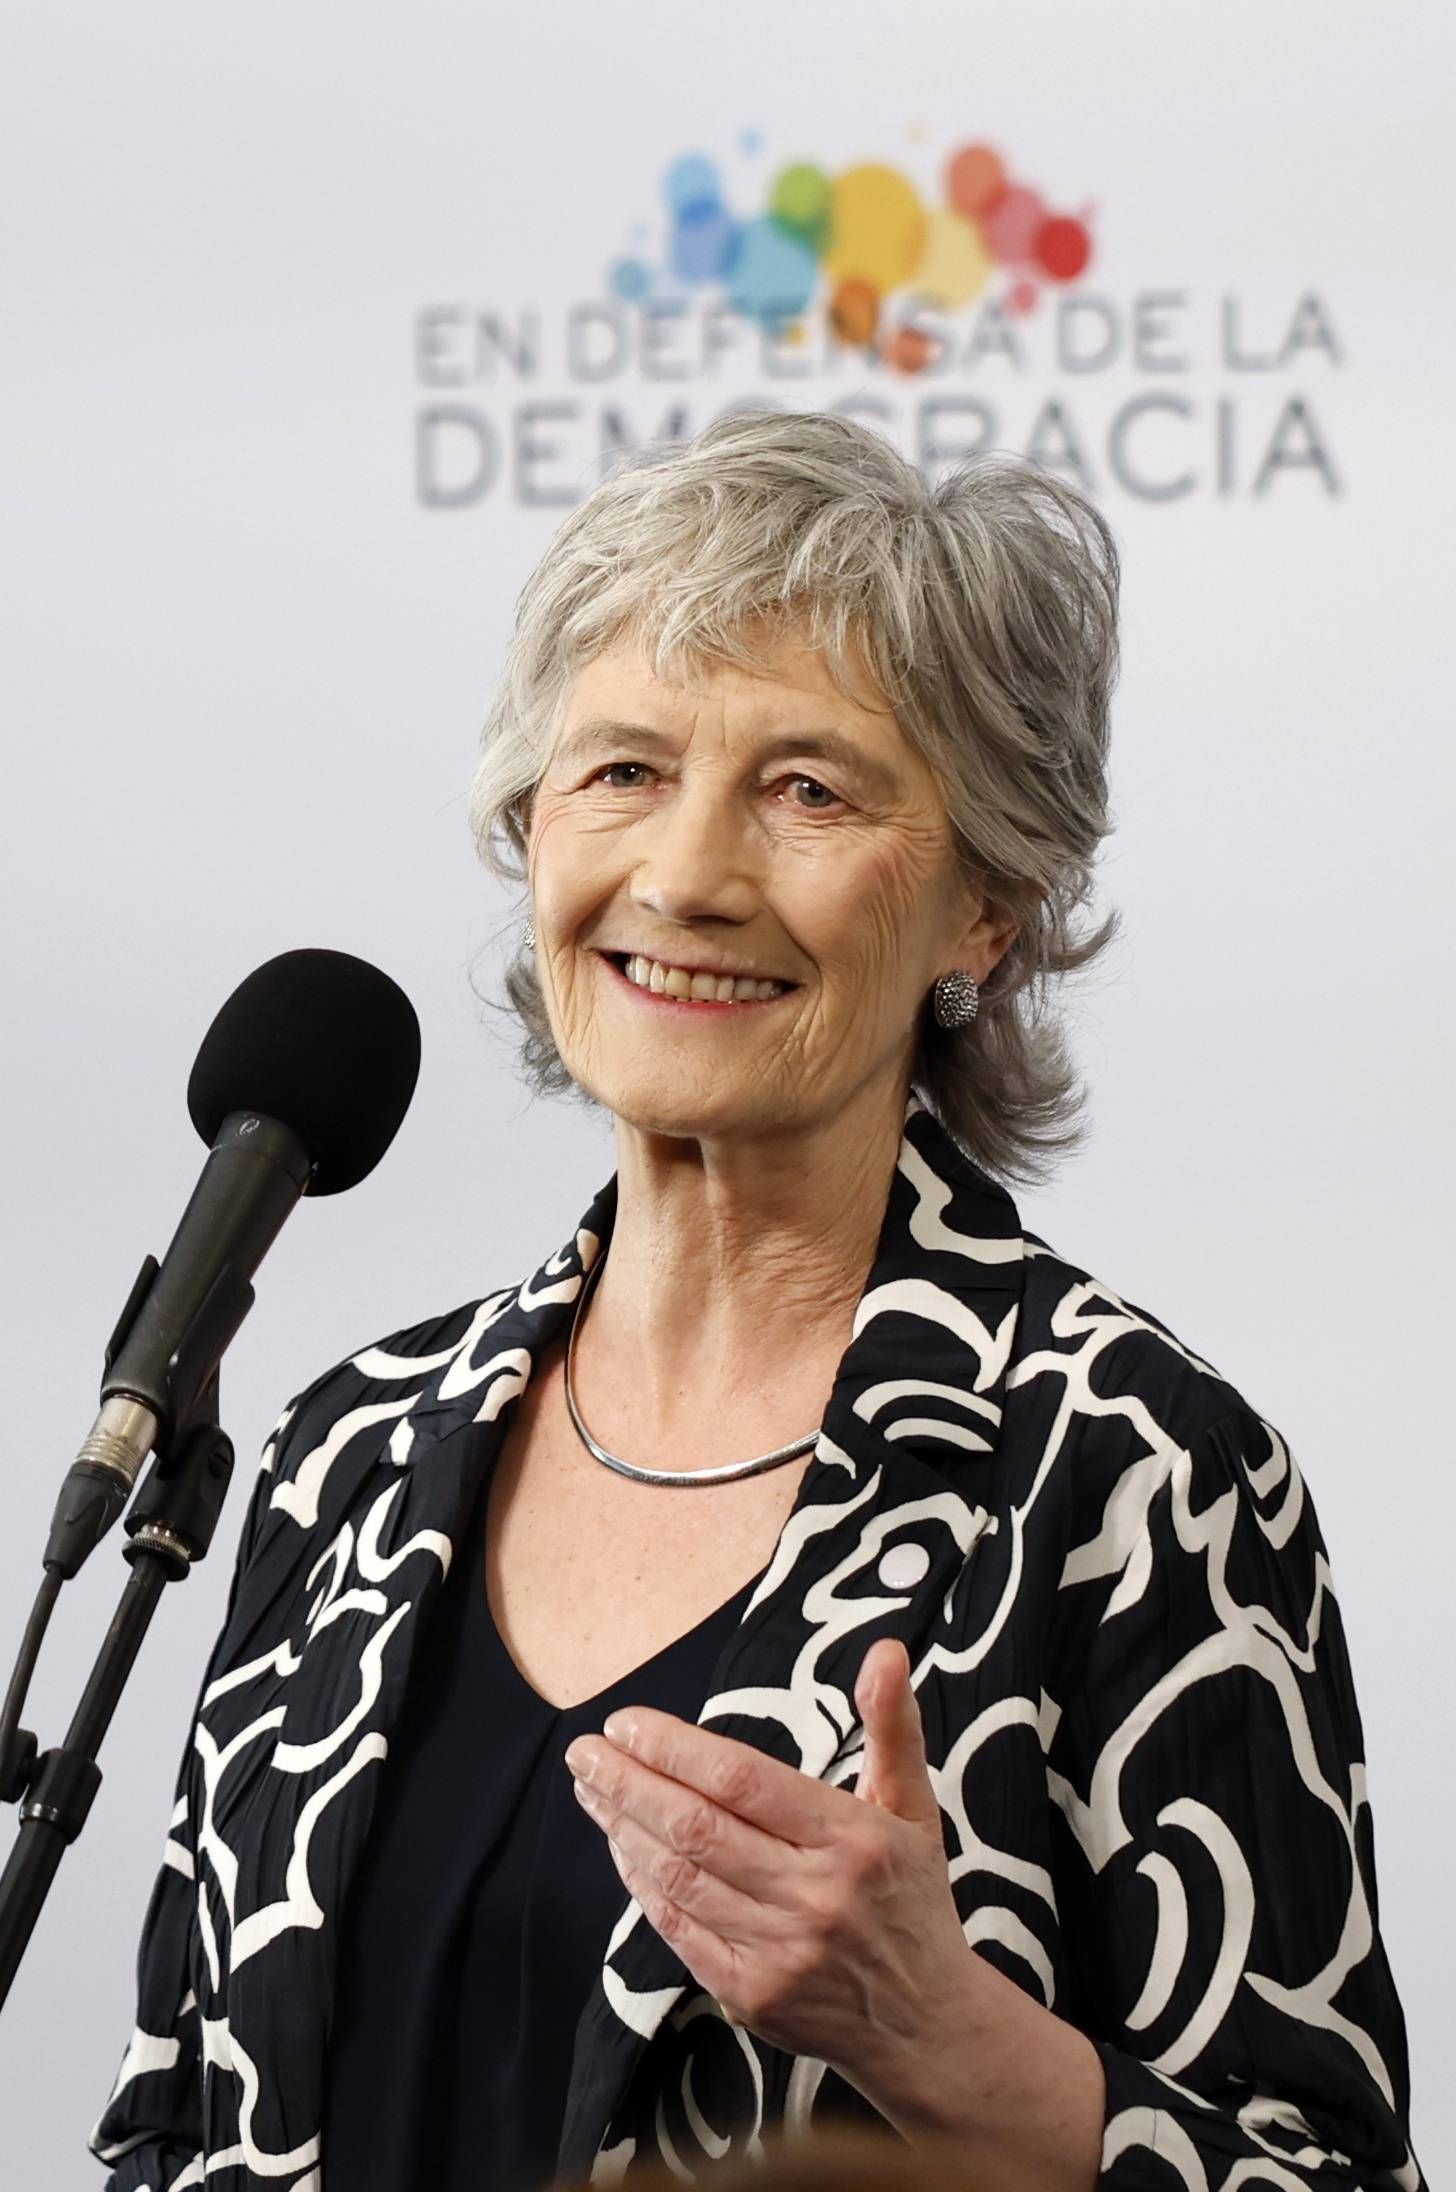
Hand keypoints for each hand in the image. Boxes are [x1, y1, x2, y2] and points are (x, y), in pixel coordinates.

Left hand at [562, 1636, 971, 2095]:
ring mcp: (779, 1953)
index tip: (625, 1722)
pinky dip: (642, 1886)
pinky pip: (678, 1931)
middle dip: (627, 1782)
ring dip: (623, 1829)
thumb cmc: (910, 1898)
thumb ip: (892, 1723)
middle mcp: (814, 1895)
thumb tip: (884, 1649)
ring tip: (592, 1790)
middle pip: (696, 1826)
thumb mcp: (914, 1805)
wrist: (925, 2023)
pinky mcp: (750, 1996)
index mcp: (851, 1838)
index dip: (673, 1747)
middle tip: (585, 1751)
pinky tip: (622, 1849)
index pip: (741, 1779)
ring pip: (678, 1877)